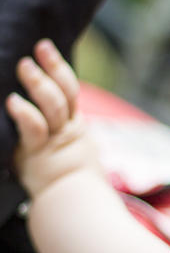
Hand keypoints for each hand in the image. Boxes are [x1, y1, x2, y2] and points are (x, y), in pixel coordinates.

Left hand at [5, 39, 97, 199]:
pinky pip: (34, 130)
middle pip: (64, 93)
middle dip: (51, 69)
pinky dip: (25, 114)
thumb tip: (30, 102)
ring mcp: (55, 141)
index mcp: (73, 124)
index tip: (44, 47)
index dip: (58, 66)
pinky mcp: (39, 154)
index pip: (69, 89)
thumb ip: (54, 126)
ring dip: (38, 84)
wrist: (72, 206)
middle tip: (36, 51)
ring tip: (24, 66)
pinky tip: (12, 102)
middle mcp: (67, 129)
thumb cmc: (64, 179)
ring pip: (52, 106)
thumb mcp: (65, 148)